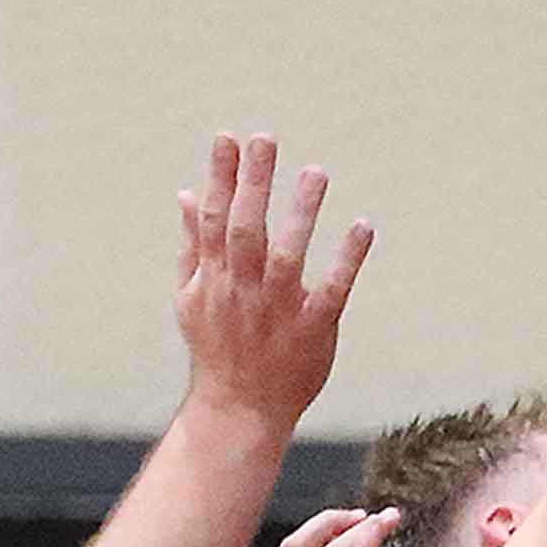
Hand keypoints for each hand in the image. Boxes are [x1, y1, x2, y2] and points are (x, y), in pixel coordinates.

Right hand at [177, 132, 373, 424]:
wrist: (239, 408)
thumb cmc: (217, 347)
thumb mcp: (192, 296)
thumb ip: (193, 243)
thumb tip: (185, 193)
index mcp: (214, 277)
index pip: (214, 218)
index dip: (220, 177)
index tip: (228, 138)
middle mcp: (243, 289)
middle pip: (246, 229)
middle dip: (254, 183)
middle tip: (266, 139)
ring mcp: (277, 310)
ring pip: (288, 255)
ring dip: (301, 213)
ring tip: (316, 172)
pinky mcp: (313, 329)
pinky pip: (332, 290)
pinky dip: (347, 259)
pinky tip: (362, 227)